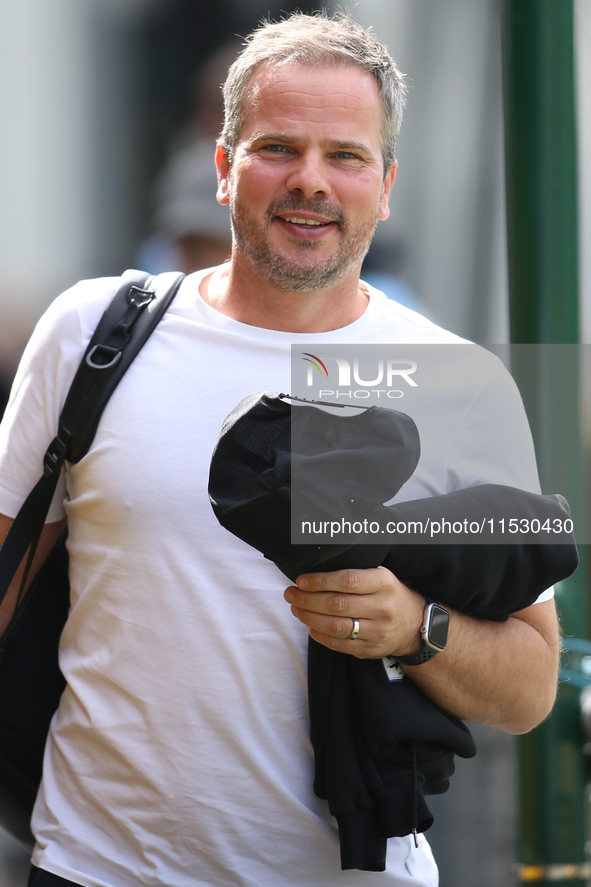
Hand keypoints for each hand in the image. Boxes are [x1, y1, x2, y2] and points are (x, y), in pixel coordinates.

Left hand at [283, 566, 425, 658]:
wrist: (414, 624)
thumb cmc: (389, 594)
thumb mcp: (381, 574)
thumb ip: (356, 570)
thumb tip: (318, 566)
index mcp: (383, 583)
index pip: (347, 580)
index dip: (320, 581)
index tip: (301, 580)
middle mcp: (382, 607)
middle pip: (337, 604)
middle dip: (307, 599)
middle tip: (291, 594)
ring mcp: (377, 631)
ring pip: (336, 626)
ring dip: (309, 617)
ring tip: (296, 608)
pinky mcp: (370, 649)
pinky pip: (339, 644)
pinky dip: (320, 635)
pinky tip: (310, 626)